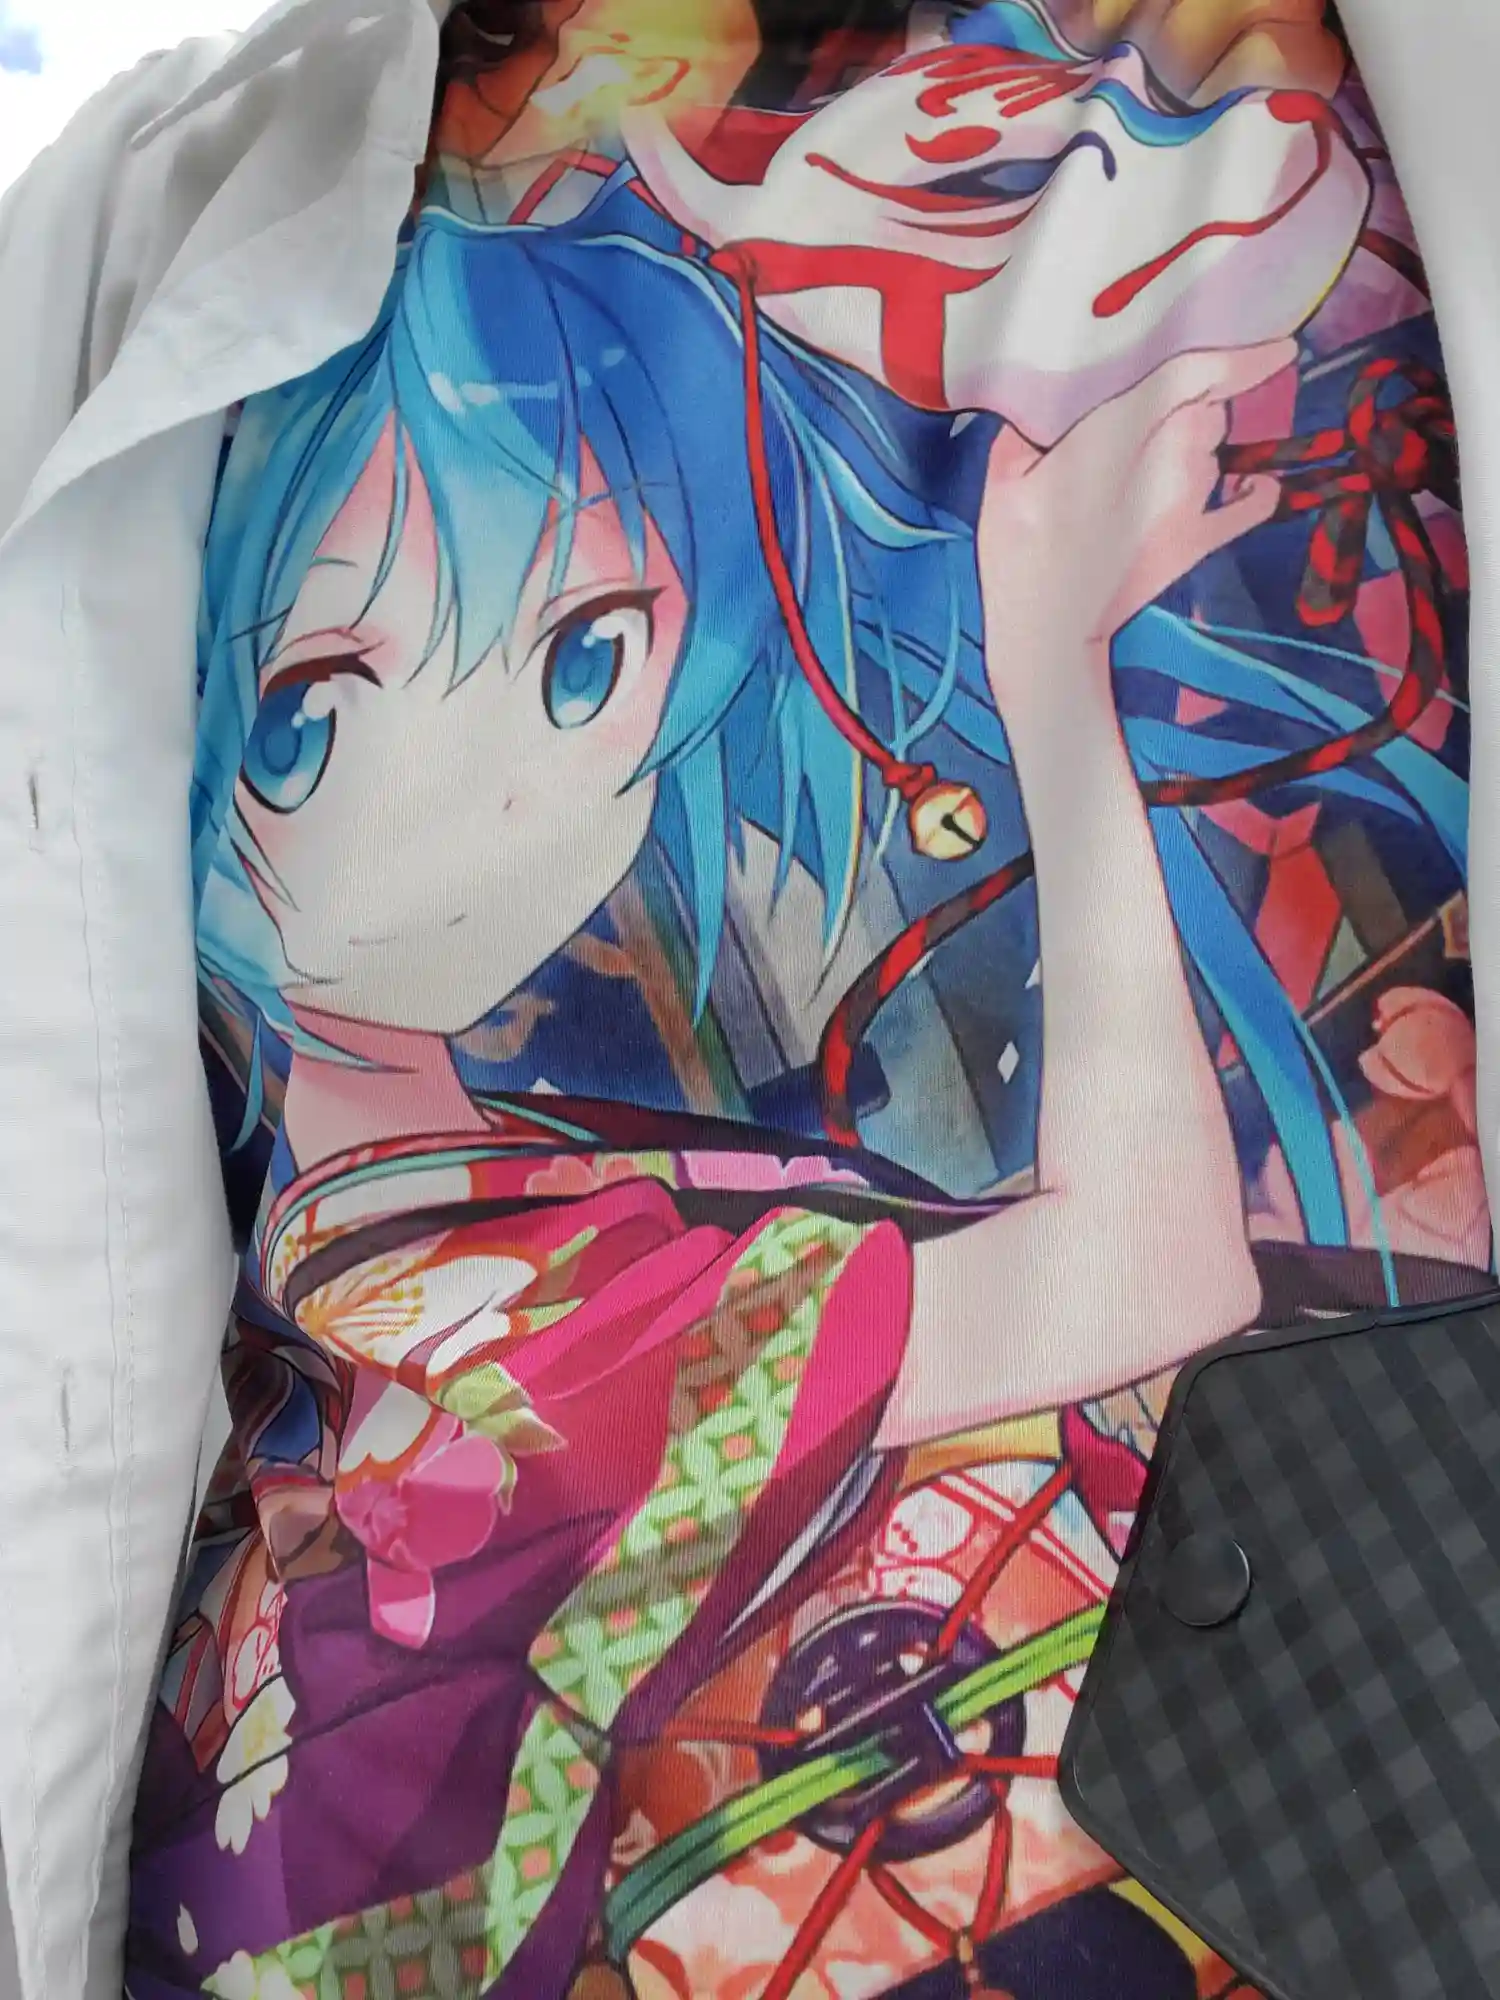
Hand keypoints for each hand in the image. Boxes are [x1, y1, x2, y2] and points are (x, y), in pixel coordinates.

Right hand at [976, 340, 1290, 696]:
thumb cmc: (1016, 547)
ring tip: (1165, 452)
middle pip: (1207, 405)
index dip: (1236, 354)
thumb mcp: (1006, 470)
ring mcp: (1192, 501)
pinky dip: (1254, 490)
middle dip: (1194, 398)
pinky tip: (1245, 483)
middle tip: (1159, 409)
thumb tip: (1062, 389)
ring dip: (1201, 441)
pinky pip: (1252, 503)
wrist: (1046, 628)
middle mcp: (1170, 457)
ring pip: (1218, 446)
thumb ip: (1041, 420)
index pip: (1192, 373)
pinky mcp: (1199, 540)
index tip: (1271, 343)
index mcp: (1121, 430)